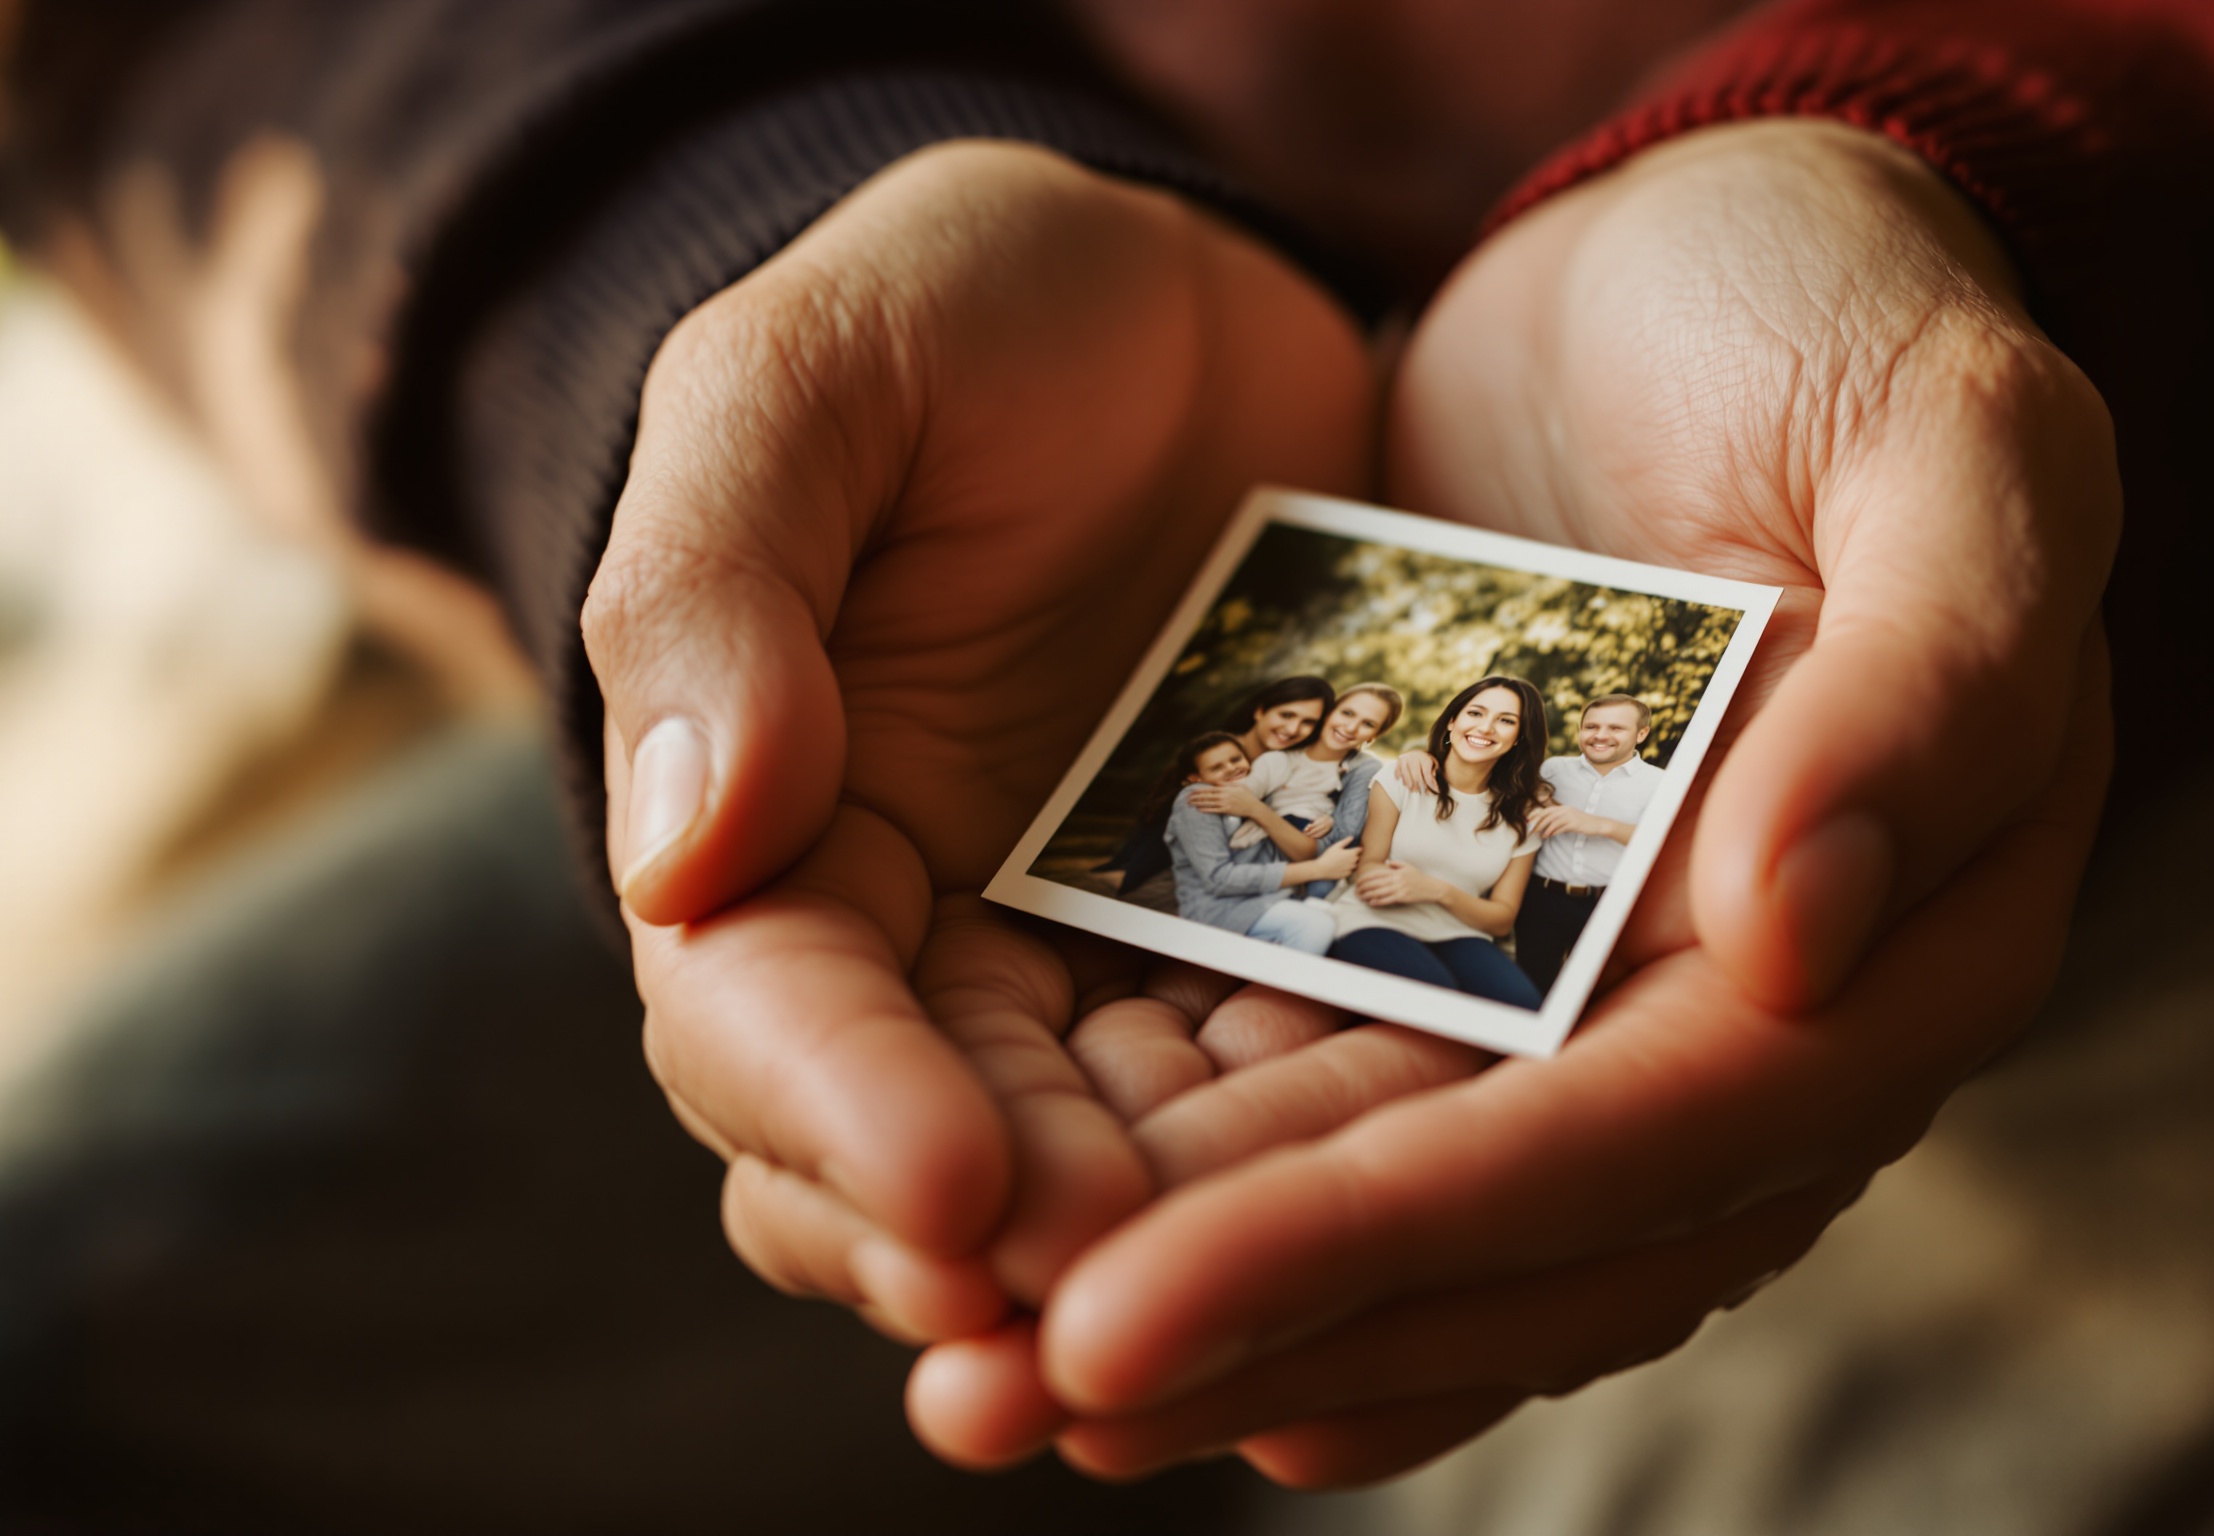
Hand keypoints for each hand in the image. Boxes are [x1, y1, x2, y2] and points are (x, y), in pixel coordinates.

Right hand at [587, 142, 1400, 1380]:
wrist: (1172, 287)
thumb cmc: (958, 307)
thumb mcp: (810, 382)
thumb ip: (717, 592)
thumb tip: (678, 852)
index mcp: (774, 829)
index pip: (766, 1020)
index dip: (844, 1116)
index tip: (957, 1188)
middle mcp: (927, 934)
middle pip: (935, 1144)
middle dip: (1021, 1238)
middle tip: (1122, 1307)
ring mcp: (1102, 952)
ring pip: (1116, 1153)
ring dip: (1175, 1242)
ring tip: (1269, 1300)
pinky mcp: (1264, 932)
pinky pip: (1287, 1069)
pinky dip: (1323, 1141)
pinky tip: (1406, 1182)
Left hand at [1009, 120, 2119, 1482]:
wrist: (1701, 262)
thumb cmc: (1849, 319)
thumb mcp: (1955, 444)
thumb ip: (1934, 679)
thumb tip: (1801, 942)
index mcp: (1913, 942)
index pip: (1654, 1142)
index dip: (1410, 1241)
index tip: (1153, 1310)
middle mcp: (1766, 1025)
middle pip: (1524, 1243)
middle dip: (1275, 1318)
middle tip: (1030, 1386)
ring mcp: (1617, 1004)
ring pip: (1430, 1219)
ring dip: (1229, 1311)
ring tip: (998, 1382)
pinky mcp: (1489, 952)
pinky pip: (1363, 1113)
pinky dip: (1229, 1198)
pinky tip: (1070, 1264)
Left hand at [1188, 783, 1272, 820]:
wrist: (1253, 807)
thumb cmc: (1247, 795)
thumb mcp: (1238, 786)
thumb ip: (1227, 784)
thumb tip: (1216, 782)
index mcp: (1225, 788)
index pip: (1209, 788)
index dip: (1199, 789)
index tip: (1191, 790)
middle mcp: (1224, 795)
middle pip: (1206, 795)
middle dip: (1195, 796)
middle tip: (1187, 798)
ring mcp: (1225, 803)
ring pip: (1208, 802)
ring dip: (1198, 803)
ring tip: (1190, 803)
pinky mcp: (1226, 810)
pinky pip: (1214, 810)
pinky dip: (1206, 810)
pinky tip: (1199, 809)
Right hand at [1296, 838, 1359, 884]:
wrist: (1322, 869)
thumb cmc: (1328, 856)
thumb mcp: (1336, 846)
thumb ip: (1345, 841)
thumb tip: (1352, 837)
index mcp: (1351, 853)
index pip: (1359, 850)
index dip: (1357, 848)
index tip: (1354, 848)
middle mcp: (1353, 861)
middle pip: (1358, 857)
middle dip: (1354, 855)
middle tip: (1346, 854)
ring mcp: (1351, 868)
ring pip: (1355, 865)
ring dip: (1352, 863)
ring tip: (1343, 861)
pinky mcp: (1347, 874)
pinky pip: (1350, 871)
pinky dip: (1348, 869)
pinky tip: (1341, 867)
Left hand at [1350, 859, 1441, 908]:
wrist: (1433, 888)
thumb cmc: (1420, 877)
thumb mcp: (1409, 867)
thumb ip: (1397, 863)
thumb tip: (1387, 862)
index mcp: (1396, 872)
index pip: (1376, 874)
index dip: (1365, 878)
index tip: (1358, 881)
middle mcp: (1397, 880)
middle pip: (1375, 884)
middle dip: (1364, 888)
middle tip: (1356, 891)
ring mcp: (1400, 889)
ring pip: (1380, 893)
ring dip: (1368, 896)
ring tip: (1361, 898)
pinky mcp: (1403, 898)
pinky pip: (1388, 900)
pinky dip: (1378, 902)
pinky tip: (1372, 903)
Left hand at [1525, 804, 1607, 840]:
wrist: (1598, 824)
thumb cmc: (1584, 823)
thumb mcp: (1571, 820)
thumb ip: (1560, 822)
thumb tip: (1548, 829)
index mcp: (1564, 808)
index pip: (1546, 810)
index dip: (1537, 816)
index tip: (1529, 823)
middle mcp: (1566, 810)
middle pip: (1547, 815)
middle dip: (1537, 823)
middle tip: (1531, 830)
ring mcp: (1570, 816)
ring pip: (1552, 821)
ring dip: (1544, 829)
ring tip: (1539, 835)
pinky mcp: (1574, 823)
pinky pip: (1560, 827)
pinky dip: (1552, 832)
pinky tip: (1548, 836)